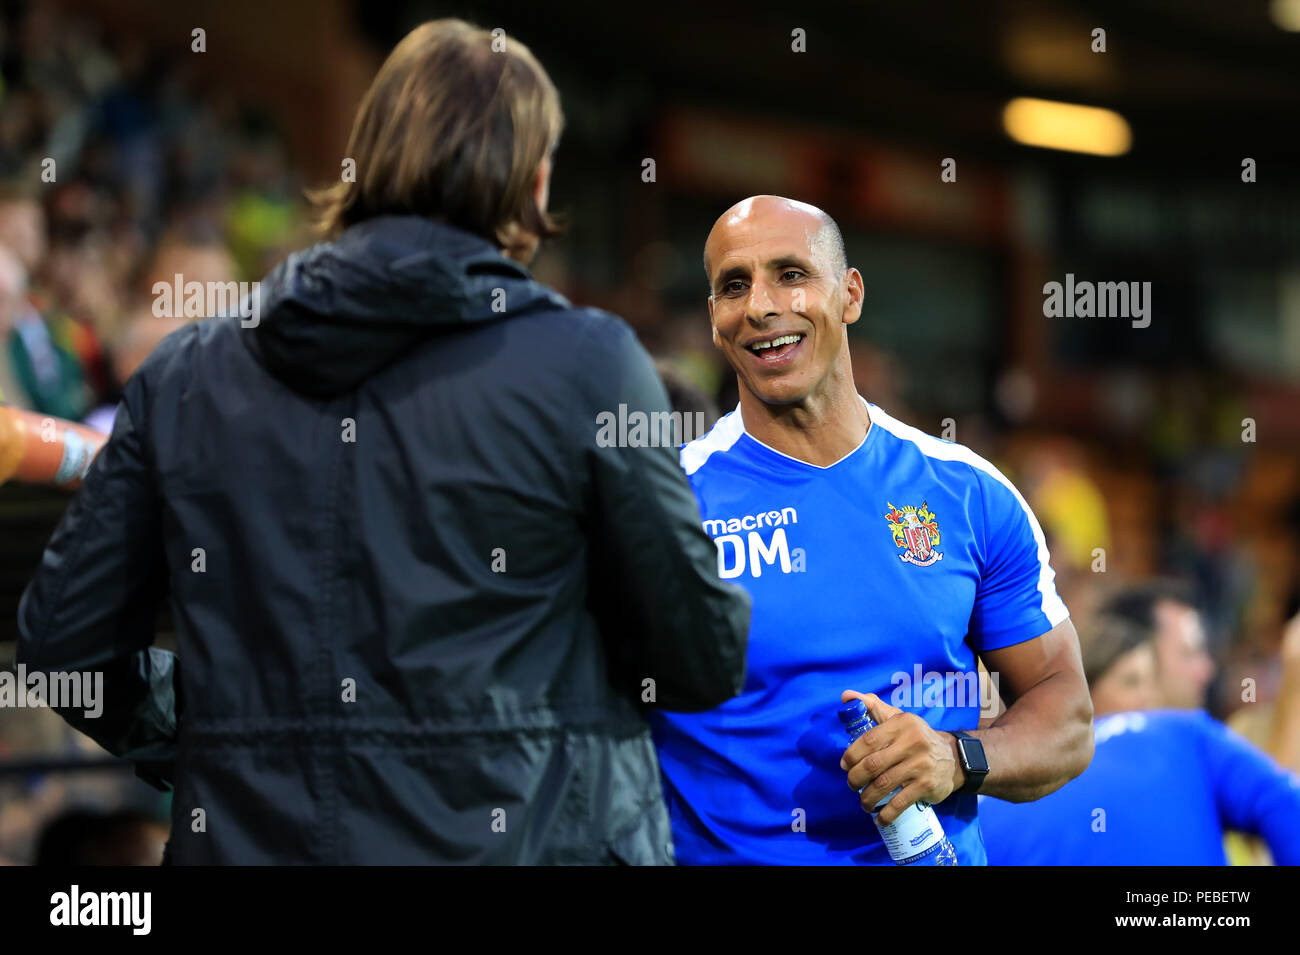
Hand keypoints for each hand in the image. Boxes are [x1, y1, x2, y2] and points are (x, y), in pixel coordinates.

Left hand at [839, 690, 963, 825]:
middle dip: (856, 778)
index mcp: (902, 723)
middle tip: (852, 785)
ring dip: (867, 798)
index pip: (869, 740)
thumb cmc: (916, 737)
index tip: (845, 766)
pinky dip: (886, 813)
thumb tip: (845, 696)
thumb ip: (872, 706)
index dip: (851, 755)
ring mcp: (920, 765)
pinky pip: (901, 802)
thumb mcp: (898, 718)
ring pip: (884, 784)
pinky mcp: (927, 785)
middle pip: (873, 764)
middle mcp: (912, 742)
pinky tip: (879, 817)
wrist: (953, 758)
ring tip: (863, 802)